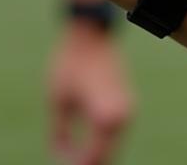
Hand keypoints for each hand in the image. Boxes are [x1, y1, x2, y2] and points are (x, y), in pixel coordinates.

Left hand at [47, 8, 134, 164]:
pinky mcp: (128, 102)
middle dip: (89, 163)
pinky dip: (103, 144)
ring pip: (114, 146)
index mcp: (105, 113)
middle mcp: (122, 113)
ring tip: (73, 159)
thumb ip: (59, 132)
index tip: (60, 163)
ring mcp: (129, 108)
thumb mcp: (57, 100)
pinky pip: (117, 134)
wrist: (91, 33)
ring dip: (97, 156)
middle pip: (107, 155)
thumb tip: (59, 157)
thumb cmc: (70, 63)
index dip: (78, 164)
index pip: (94, 155)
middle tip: (69, 164)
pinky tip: (85, 149)